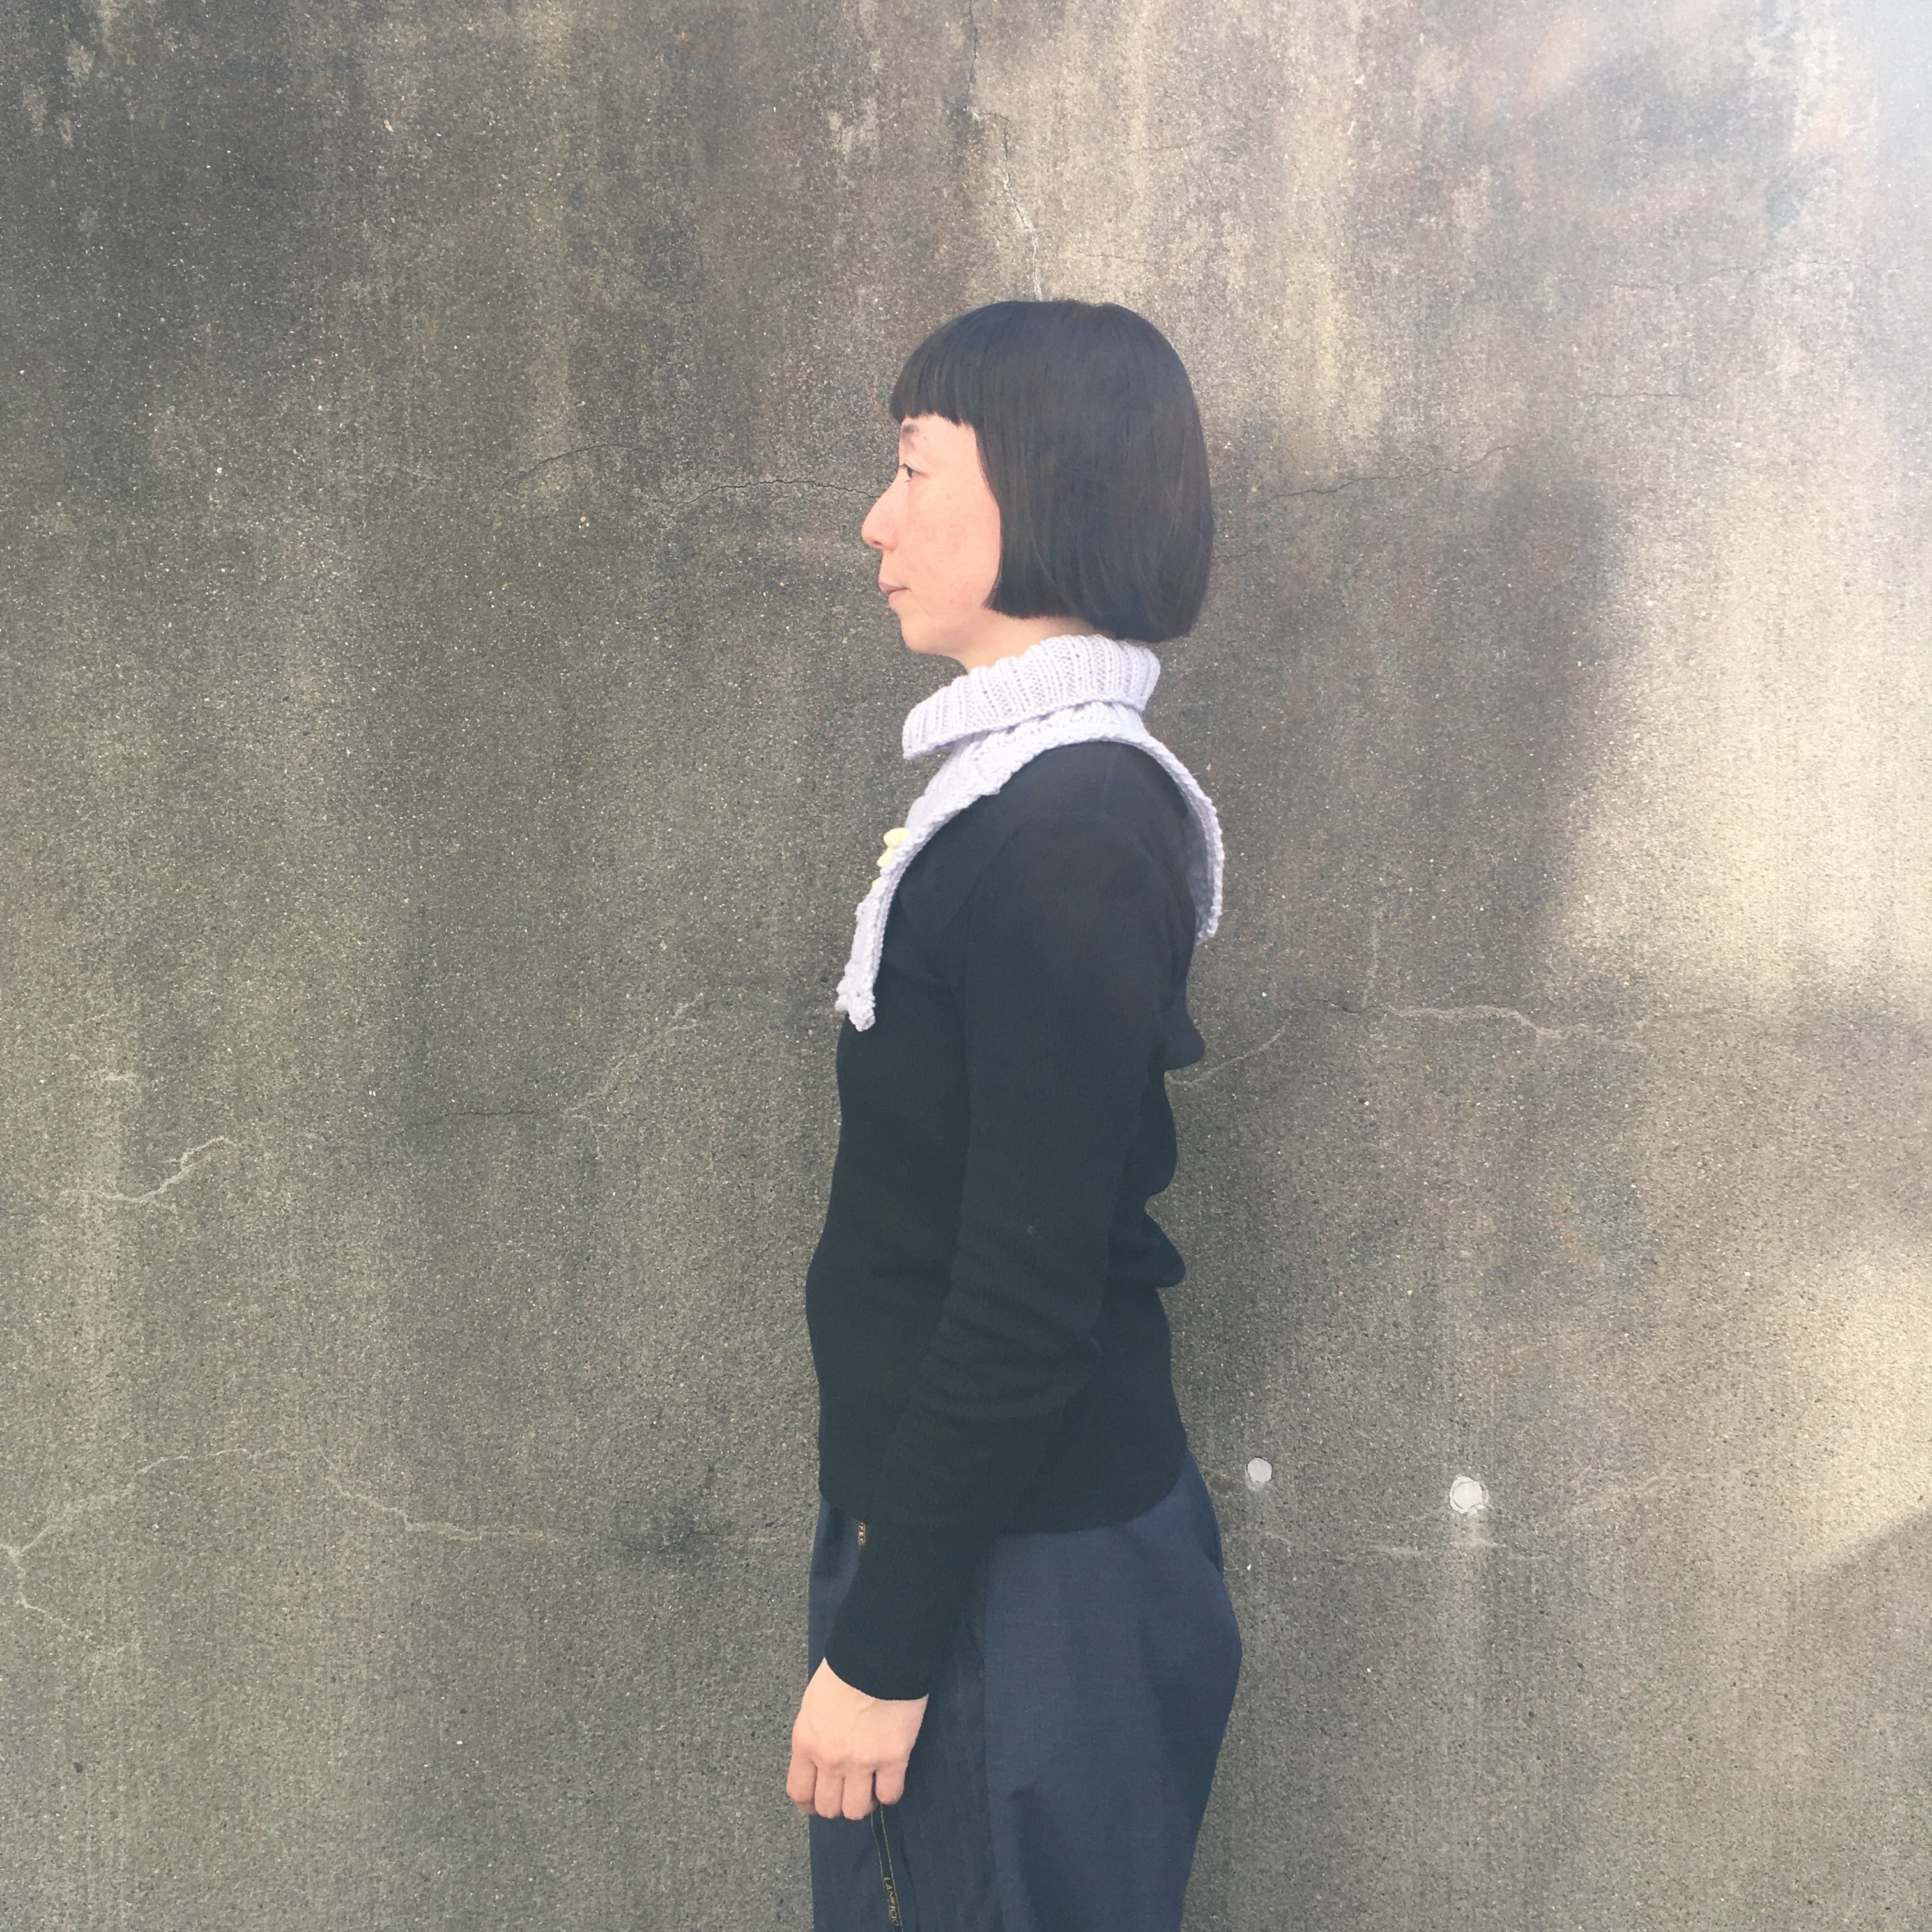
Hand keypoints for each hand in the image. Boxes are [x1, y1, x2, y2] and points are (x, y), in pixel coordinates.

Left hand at [786, 1657, 928, 1819]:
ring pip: (857, 1809)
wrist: (878, 1655)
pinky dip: (889, 1793)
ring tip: (870, 1788)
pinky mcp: (892, 1759)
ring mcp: (861, 1762)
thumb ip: (814, 1735)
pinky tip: (890, 1779)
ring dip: (864, 1803)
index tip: (818, 1802)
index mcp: (806, 1742)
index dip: (810, 1804)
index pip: (799, 1792)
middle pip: (829, 1807)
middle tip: (849, 1792)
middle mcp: (830, 1758)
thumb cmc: (846, 1669)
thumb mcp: (814, 1703)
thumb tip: (819, 1756)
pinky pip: (889, 1795)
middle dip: (838, 1804)